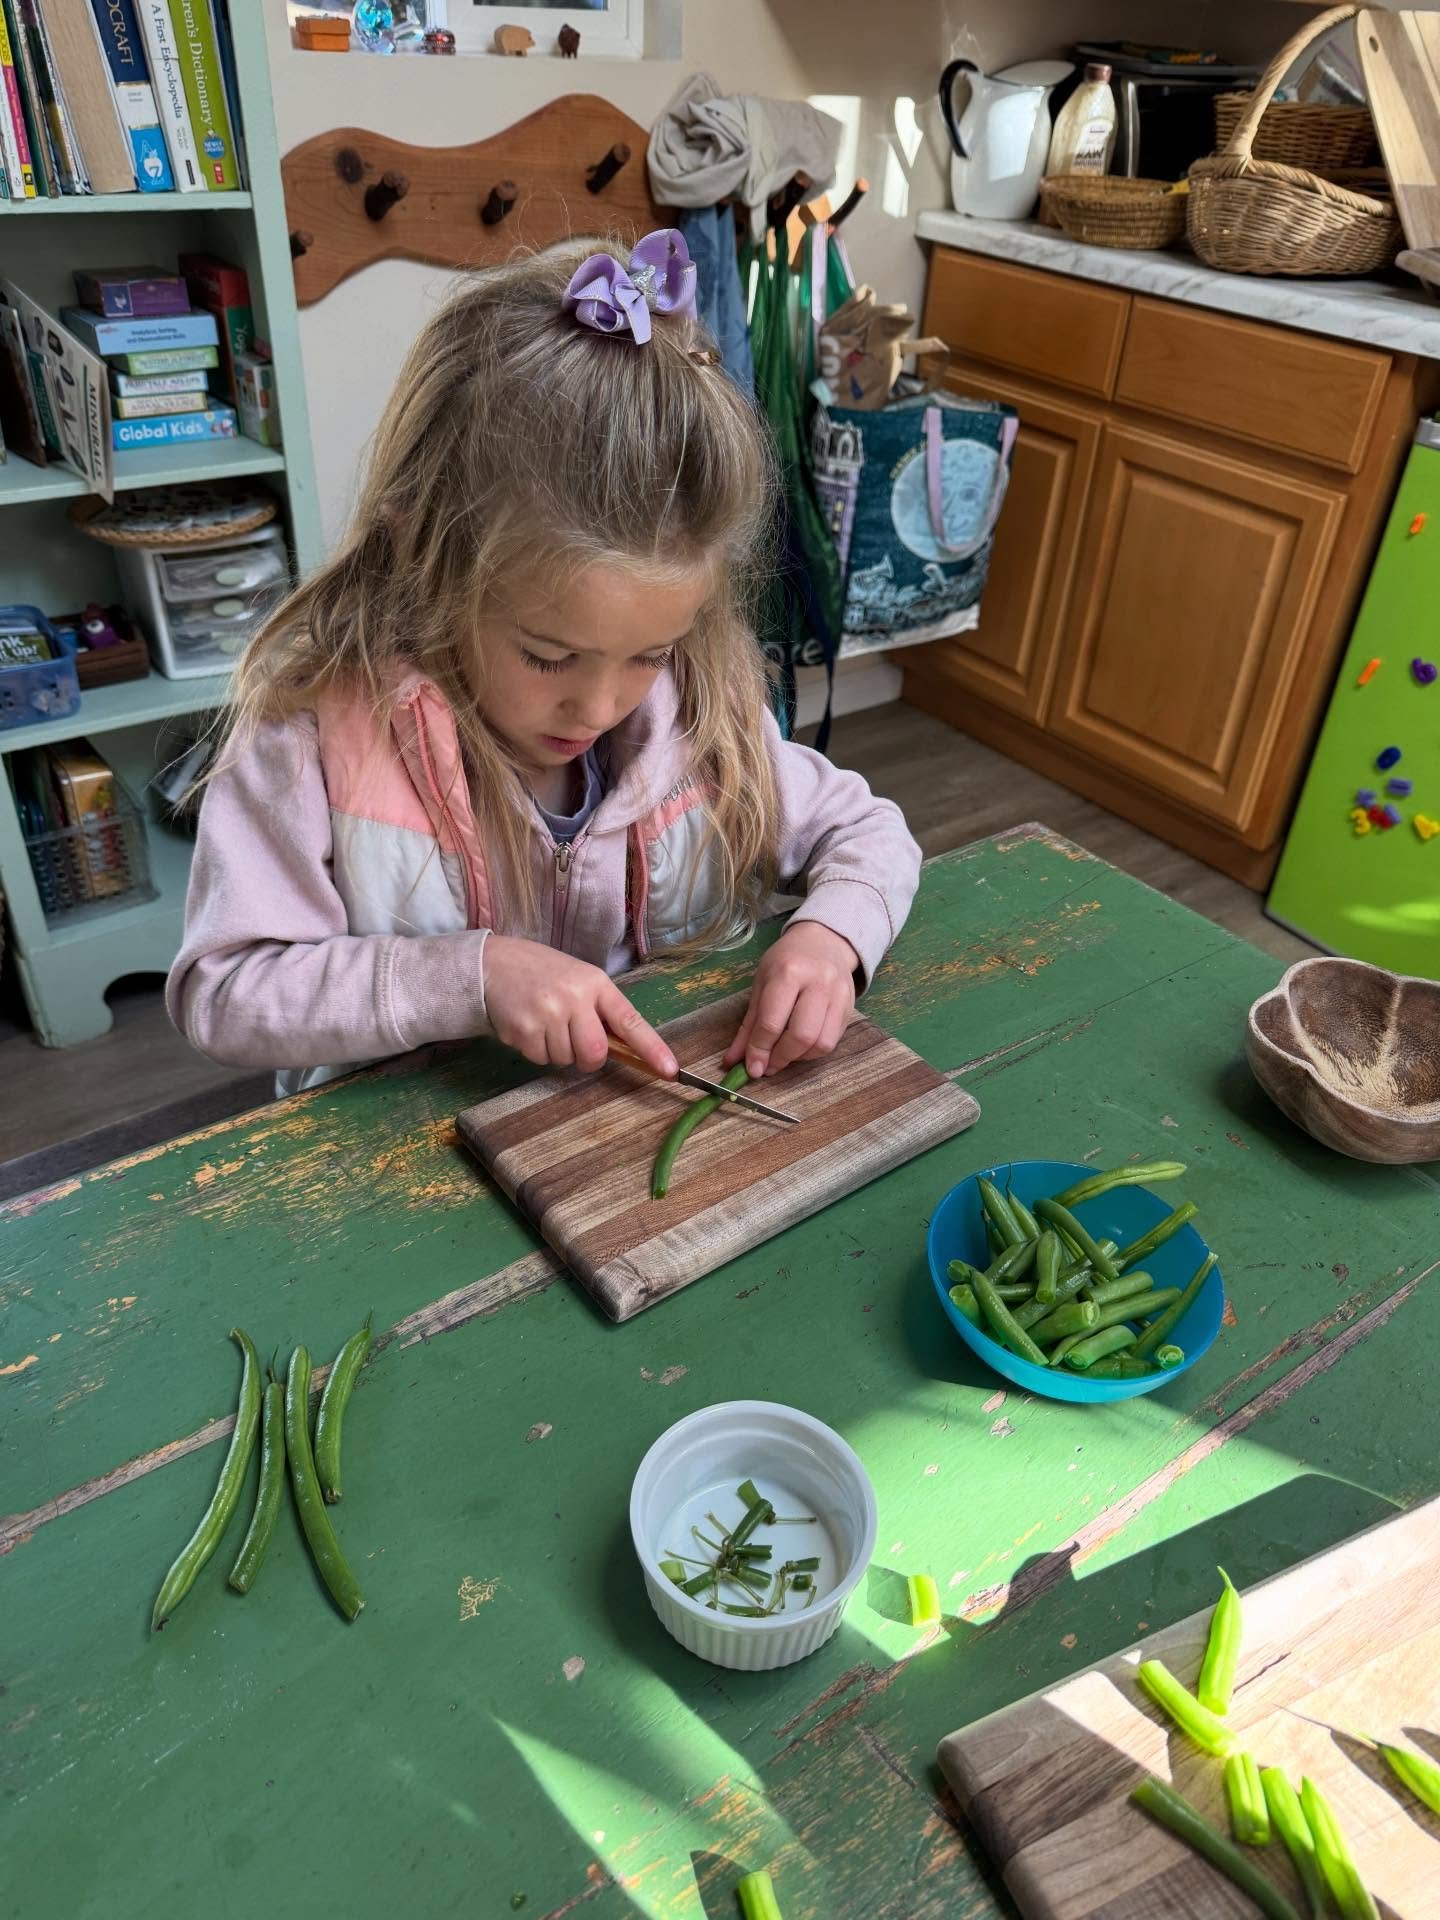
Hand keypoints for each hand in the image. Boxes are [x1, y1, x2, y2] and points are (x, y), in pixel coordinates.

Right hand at [483, 935, 676, 1075]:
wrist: (493, 963)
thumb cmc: (543, 973)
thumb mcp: (578, 980)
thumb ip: (600, 1009)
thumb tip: (623, 1049)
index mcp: (596, 984)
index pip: (630, 1020)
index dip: (652, 1048)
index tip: (670, 1069)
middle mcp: (574, 998)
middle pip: (595, 1053)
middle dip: (588, 1058)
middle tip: (574, 1041)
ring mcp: (548, 1015)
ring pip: (565, 1060)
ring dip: (557, 1051)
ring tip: (544, 1022)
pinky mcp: (523, 1030)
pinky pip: (540, 1060)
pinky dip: (536, 1050)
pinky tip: (528, 1025)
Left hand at [723, 922, 857, 1079]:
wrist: (824, 942)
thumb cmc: (786, 961)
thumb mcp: (761, 984)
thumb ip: (748, 1025)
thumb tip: (733, 1061)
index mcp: (789, 973)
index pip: (772, 1022)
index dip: (759, 1050)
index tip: (752, 1069)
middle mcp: (818, 983)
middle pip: (800, 1036)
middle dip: (781, 1058)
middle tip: (768, 1067)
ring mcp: (838, 995)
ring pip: (821, 1043)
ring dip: (799, 1058)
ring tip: (784, 1055)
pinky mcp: (850, 1007)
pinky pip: (833, 1041)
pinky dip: (813, 1052)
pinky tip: (801, 1047)